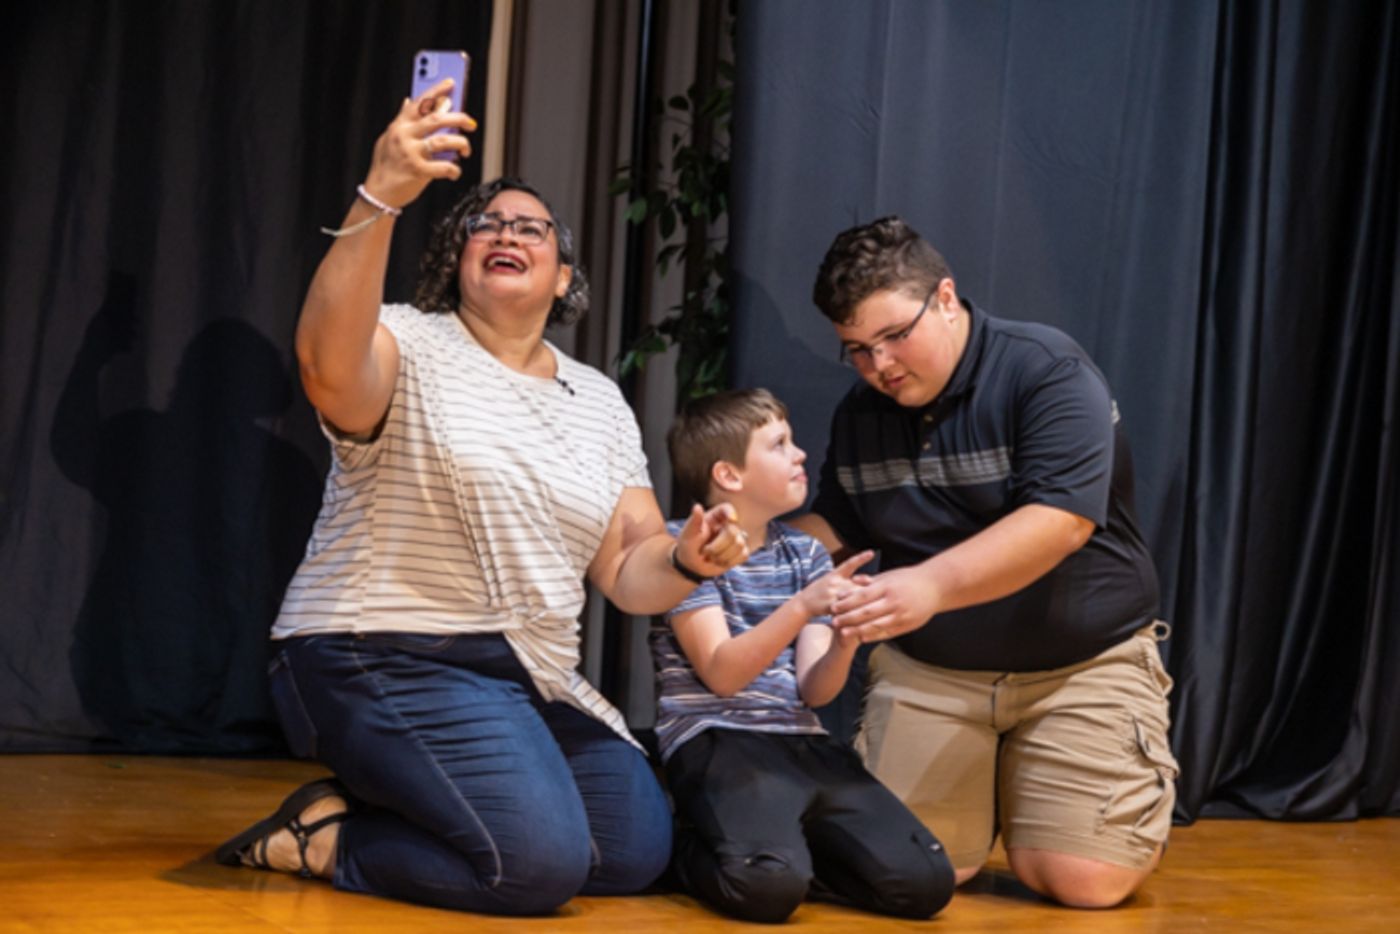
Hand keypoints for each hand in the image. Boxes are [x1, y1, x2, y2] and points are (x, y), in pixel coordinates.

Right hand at [361, 78, 476, 208]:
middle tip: (470, 122)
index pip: (420, 102)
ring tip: (465, 149)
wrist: (379, 192)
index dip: (437, 91)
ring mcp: (411, 153)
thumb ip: (401, 119)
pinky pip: (444, 166)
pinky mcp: (418, 170)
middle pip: (436, 119)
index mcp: (399, 125)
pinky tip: (455, 171)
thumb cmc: (386, 166)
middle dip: (458, 118)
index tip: (452, 83)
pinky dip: (454, 169)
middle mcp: (405, 136)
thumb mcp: (388, 137)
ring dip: (460, 144)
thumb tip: (409, 101)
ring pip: (443, 141)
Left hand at [675, 503, 749, 577]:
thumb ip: (694, 521)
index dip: (731, 513)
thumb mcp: (688, 534)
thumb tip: (697, 507)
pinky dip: (730, 561)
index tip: (731, 520)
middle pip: (733, 532)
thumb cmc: (689, 545)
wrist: (692, 563)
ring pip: (739, 545)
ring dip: (722, 556)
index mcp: (715, 516)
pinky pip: (744, 555)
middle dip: (717, 546)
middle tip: (705, 551)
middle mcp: (728, 525)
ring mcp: (736, 538)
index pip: (727, 509)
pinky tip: (720, 561)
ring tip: (711, 557)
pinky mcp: (741, 551)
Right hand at [798, 550, 874, 617]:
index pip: (850, 563)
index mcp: (835, 573)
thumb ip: (848, 579)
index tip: (872, 553)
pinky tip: (866, 616)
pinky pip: (846, 609)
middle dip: (868, 585)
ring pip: (853, 596)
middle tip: (881, 587)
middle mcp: (834, 582)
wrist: (803, 603)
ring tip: (878, 603)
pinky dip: (856, 612)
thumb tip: (869, 580)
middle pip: (856, 583)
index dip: (861, 558)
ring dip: (865, 600)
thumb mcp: (831, 579)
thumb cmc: (820, 591)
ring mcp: (832, 594)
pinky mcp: (830, 606)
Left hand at [830, 564, 939, 642]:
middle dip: (848, 618)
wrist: (936, 586)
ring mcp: (901, 614)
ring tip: (843, 634)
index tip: (834, 606)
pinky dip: (874, 636)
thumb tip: (853, 582)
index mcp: (887, 587)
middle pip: (866, 612)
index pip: (862, 596)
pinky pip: (888, 632)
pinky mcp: (907, 624)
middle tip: (833, 622)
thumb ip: (872, 581)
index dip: (847, 602)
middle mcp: (893, 601)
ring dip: (857, 631)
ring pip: (875, 625)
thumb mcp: (891, 575)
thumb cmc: (910, 578)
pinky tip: (862, 638)